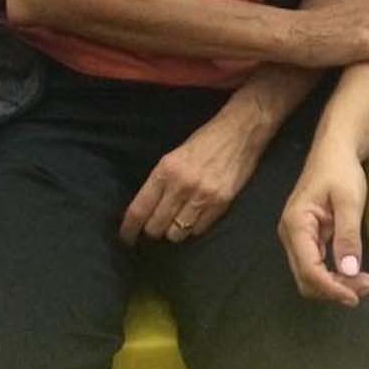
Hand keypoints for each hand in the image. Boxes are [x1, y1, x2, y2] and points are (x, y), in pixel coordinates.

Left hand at [119, 110, 263, 245]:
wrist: (241, 131)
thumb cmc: (205, 140)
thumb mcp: (174, 156)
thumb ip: (161, 182)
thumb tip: (147, 209)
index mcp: (165, 170)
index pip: (139, 209)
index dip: (129, 229)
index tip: (127, 237)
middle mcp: (181, 186)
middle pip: (156, 227)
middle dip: (153, 230)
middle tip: (156, 226)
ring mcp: (202, 196)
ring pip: (177, 233)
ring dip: (174, 231)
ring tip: (178, 220)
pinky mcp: (221, 203)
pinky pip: (199, 230)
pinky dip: (194, 227)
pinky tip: (196, 216)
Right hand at [279, 144, 368, 306]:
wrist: (335, 152)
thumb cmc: (339, 170)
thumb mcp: (349, 201)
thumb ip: (348, 236)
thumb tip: (349, 270)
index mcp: (295, 224)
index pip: (308, 269)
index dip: (331, 287)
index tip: (354, 295)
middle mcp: (290, 235)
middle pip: (306, 278)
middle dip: (334, 289)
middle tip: (365, 287)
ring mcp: (297, 238)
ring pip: (310, 276)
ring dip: (335, 285)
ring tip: (363, 282)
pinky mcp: (308, 239)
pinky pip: (316, 266)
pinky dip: (334, 275)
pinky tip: (353, 273)